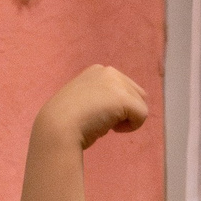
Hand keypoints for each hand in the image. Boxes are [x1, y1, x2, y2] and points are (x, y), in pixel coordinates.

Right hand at [35, 65, 149, 151]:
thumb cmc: (66, 121)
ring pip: (140, 106)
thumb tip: (121, 111)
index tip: (97, 114)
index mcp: (97, 71)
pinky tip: (112, 129)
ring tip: (104, 123)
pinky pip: (142, 116)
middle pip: (136, 94)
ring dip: (126, 120)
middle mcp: (108, 71)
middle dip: (125, 111)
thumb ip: (102, 98)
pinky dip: (131, 127)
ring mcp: (116, 83)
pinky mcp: (124, 98)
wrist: (58, 127)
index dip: (116, 106)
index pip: (123, 88)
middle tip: (102, 120)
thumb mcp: (85, 100)